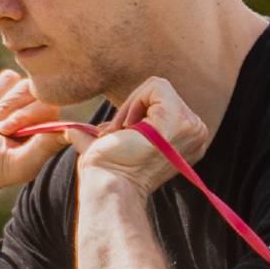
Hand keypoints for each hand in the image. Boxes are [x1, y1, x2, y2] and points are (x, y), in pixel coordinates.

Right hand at [0, 68, 67, 200]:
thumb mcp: (19, 163)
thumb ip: (46, 146)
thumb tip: (72, 130)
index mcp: (40, 135)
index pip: (46, 104)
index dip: (24, 113)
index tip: (4, 131)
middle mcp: (26, 118)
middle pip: (25, 88)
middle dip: (1, 108)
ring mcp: (4, 102)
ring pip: (5, 78)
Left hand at [67, 77, 208, 195]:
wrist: (111, 183)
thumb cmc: (112, 170)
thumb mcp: (122, 144)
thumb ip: (111, 132)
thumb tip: (70, 131)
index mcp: (190, 140)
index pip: (165, 101)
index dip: (139, 112)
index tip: (126, 137)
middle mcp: (198, 134)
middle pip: (162, 92)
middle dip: (135, 108)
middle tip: (125, 136)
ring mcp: (193, 128)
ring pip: (158, 87)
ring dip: (133, 107)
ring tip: (128, 134)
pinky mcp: (178, 119)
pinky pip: (156, 86)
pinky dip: (135, 102)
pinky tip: (132, 129)